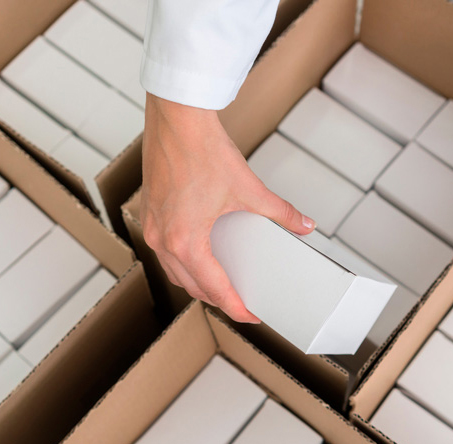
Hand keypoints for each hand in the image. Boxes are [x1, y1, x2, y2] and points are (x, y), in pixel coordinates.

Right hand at [140, 94, 315, 322]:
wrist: (175, 119)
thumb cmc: (203, 150)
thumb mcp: (248, 188)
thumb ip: (280, 212)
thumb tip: (304, 225)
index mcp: (187, 242)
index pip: (215, 290)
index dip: (236, 307)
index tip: (251, 314)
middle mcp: (163, 241)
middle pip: (193, 288)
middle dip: (218, 299)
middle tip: (242, 301)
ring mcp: (151, 229)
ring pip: (175, 273)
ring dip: (198, 283)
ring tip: (222, 283)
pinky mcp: (148, 215)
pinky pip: (164, 253)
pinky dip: (183, 262)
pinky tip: (200, 254)